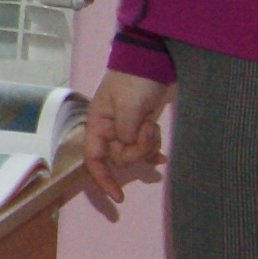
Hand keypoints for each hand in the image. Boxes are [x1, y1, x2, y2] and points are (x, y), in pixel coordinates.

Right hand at [84, 71, 171, 220]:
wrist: (150, 60)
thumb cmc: (134, 81)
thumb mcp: (128, 107)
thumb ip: (126, 132)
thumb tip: (128, 148)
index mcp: (98, 126)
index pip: (94, 160)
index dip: (103, 180)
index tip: (119, 197)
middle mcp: (109, 131)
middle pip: (120, 158)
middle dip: (138, 151)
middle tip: (149, 131)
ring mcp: (126, 129)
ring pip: (135, 154)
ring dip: (148, 146)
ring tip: (155, 127)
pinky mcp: (142, 126)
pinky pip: (145, 148)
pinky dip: (153, 150)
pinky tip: (163, 156)